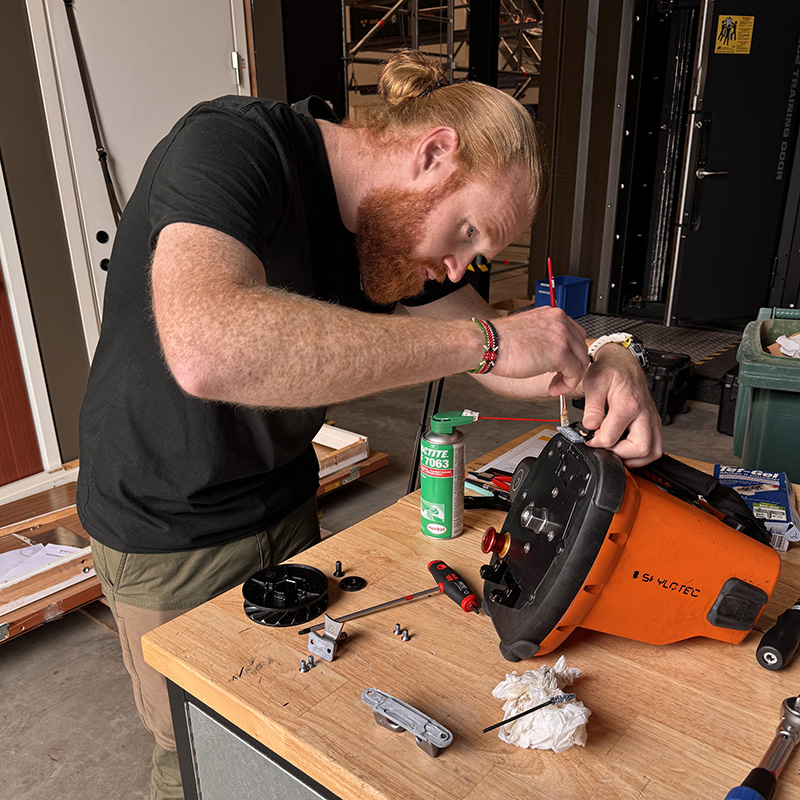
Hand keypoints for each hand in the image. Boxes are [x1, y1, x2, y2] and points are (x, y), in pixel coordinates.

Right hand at [492, 307, 590, 391]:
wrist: (488, 343)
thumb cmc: (499, 340)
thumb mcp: (528, 331)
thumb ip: (544, 337)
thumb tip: (551, 353)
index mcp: (552, 314)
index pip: (575, 334)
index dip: (570, 353)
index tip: (560, 366)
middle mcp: (560, 321)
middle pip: (580, 347)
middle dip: (572, 366)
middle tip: (558, 379)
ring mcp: (562, 336)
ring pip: (581, 361)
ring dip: (570, 378)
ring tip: (555, 386)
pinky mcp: (560, 353)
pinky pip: (575, 373)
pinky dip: (567, 385)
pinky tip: (554, 388)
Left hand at [580, 343, 662, 466]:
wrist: (623, 361)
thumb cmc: (609, 370)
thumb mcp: (594, 384)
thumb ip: (592, 409)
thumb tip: (589, 428)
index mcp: (628, 405)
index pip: (611, 438)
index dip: (596, 443)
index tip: (589, 440)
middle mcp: (644, 414)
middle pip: (641, 449)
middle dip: (620, 455)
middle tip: (605, 448)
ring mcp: (651, 419)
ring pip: (653, 451)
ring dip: (635, 458)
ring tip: (617, 451)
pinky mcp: (653, 421)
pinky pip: (655, 445)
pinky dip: (642, 453)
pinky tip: (626, 447)